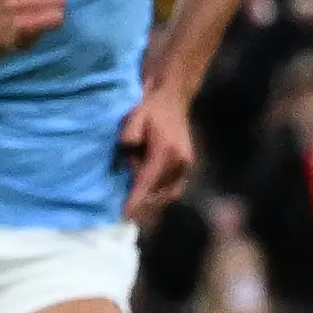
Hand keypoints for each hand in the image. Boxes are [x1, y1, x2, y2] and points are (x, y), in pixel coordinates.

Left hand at [118, 85, 197, 220]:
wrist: (172, 97)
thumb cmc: (149, 107)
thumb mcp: (134, 116)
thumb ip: (129, 134)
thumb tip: (127, 149)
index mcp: (166, 151)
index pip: (147, 183)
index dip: (135, 200)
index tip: (124, 214)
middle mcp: (180, 161)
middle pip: (158, 193)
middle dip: (142, 205)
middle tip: (124, 213)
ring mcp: (186, 164)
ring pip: (168, 194)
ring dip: (152, 203)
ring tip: (134, 208)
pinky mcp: (187, 164)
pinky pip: (174, 189)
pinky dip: (161, 196)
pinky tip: (148, 198)